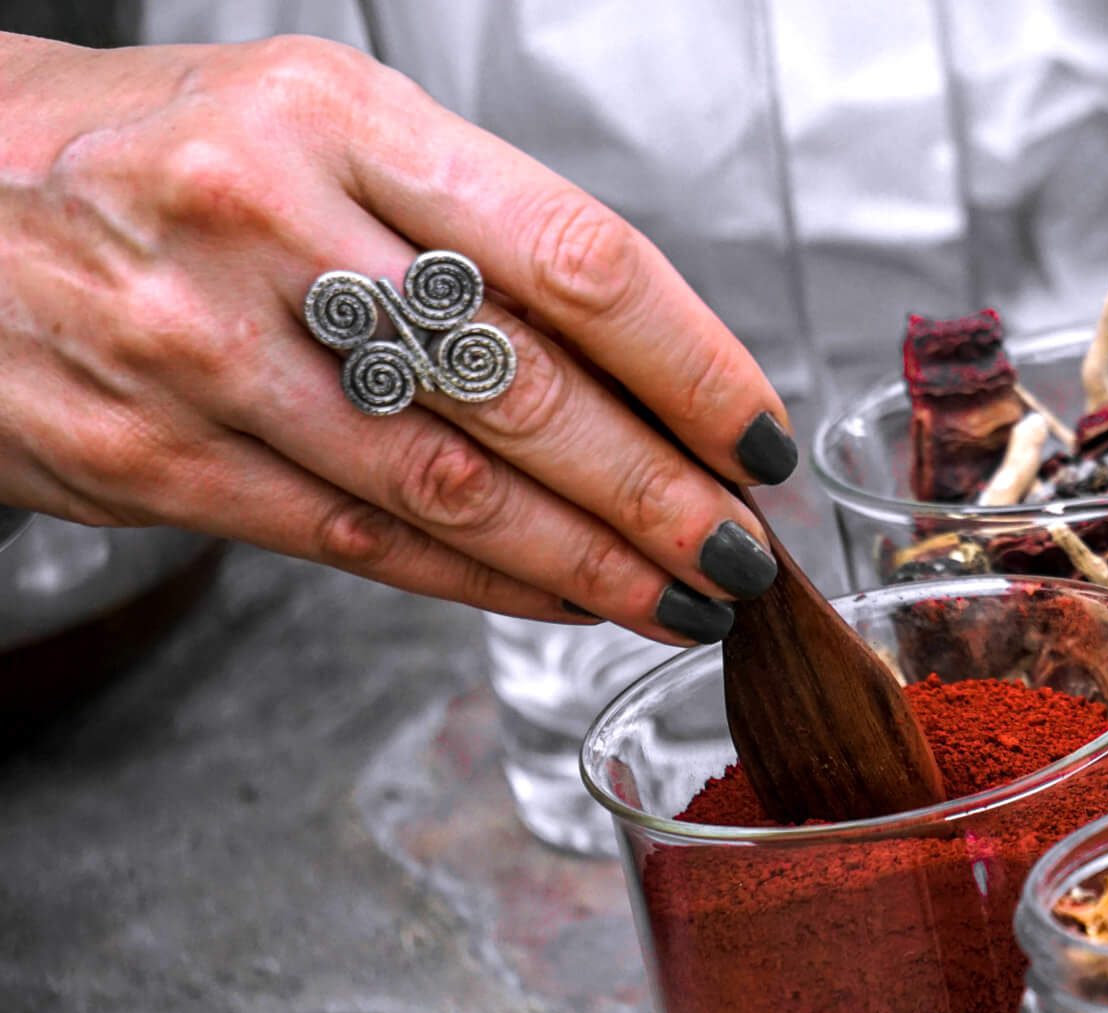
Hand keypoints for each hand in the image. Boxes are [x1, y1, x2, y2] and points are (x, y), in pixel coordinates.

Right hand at [0, 33, 796, 642]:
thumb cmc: (152, 151)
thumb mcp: (311, 122)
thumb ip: (460, 222)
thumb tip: (635, 359)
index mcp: (336, 119)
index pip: (574, 256)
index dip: (693, 366)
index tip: (759, 435)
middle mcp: (266, 223)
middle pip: (526, 392)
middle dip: (662, 494)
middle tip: (745, 554)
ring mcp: (198, 349)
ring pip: (449, 488)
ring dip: (589, 564)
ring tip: (681, 598)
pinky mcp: (150, 460)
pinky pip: (358, 540)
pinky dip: (478, 582)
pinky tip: (556, 599)